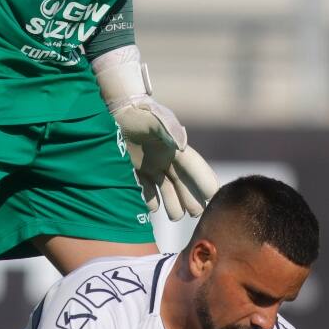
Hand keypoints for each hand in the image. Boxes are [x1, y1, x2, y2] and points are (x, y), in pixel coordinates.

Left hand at [93, 47, 218, 220]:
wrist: (116, 111)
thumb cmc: (138, 113)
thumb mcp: (154, 119)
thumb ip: (169, 130)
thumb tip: (183, 146)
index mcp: (175, 149)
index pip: (195, 168)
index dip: (204, 181)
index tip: (213, 196)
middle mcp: (167, 160)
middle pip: (184, 183)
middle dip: (192, 199)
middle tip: (197, 214)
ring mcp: (152, 167)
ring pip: (168, 190)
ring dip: (173, 203)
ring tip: (176, 216)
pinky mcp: (137, 171)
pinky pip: (148, 191)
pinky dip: (150, 200)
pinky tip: (153, 208)